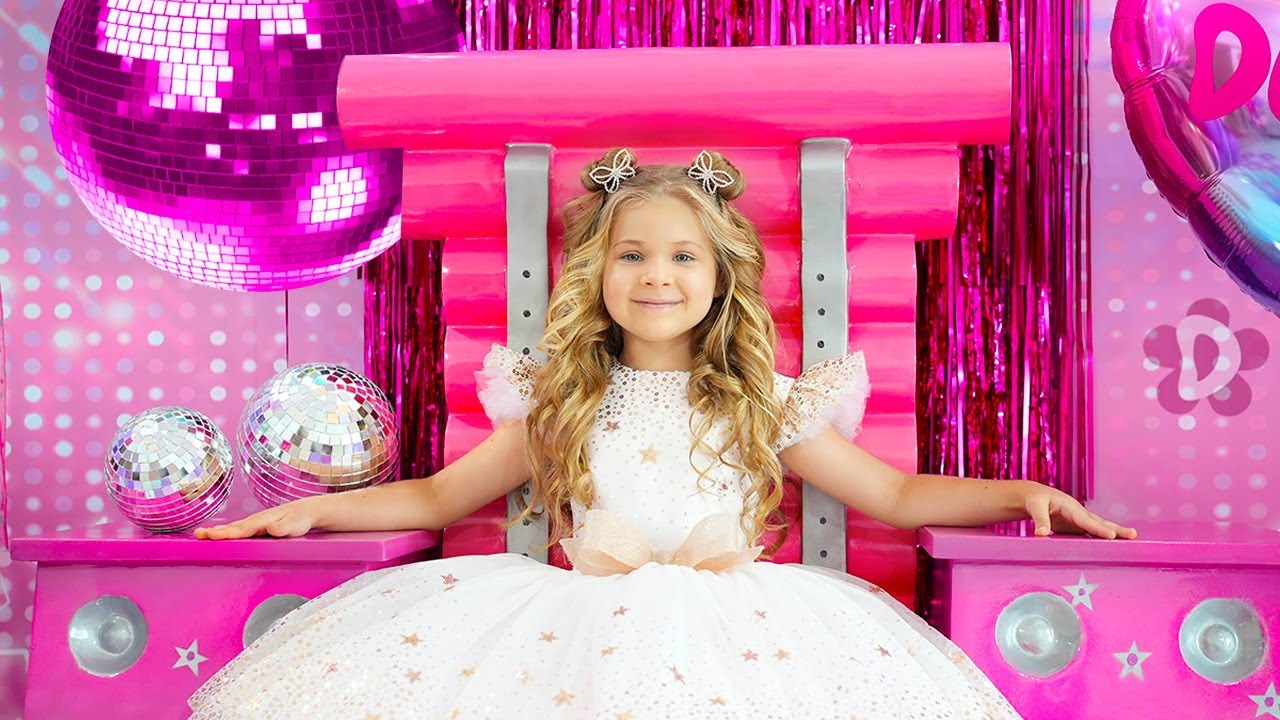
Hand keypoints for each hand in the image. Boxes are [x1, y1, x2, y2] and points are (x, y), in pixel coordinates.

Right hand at [194, 500, 315, 539]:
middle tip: (197, 535)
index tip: (210, 536)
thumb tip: (271, 529)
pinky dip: (225, 531)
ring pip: (233, 527)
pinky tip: (216, 534)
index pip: (241, 529)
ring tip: (200, 534)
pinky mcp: (256, 526)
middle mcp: (255, 520)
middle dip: (215, 531)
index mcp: (262, 521)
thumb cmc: (300, 520)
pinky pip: (237, 529)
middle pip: (233, 527)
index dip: (226, 533)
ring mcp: (255, 522)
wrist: (305, 511)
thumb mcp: (295, 525)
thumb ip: (283, 528)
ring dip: (216, 531)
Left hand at [1021, 483, 1137, 538]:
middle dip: (1116, 529)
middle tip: (1133, 535)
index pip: (1086, 520)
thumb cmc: (1035, 500)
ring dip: (1114, 535)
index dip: (1099, 528)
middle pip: (1099, 522)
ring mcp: (1079, 521)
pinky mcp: (1076, 528)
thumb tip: (1040, 534)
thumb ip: (1039, 519)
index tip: (1112, 535)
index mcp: (1070, 507)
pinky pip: (1091, 535)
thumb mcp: (1034, 506)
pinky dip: (1102, 540)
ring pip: (1098, 528)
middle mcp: (1078, 514)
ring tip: (1130, 541)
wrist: (1035, 497)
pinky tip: (1111, 549)